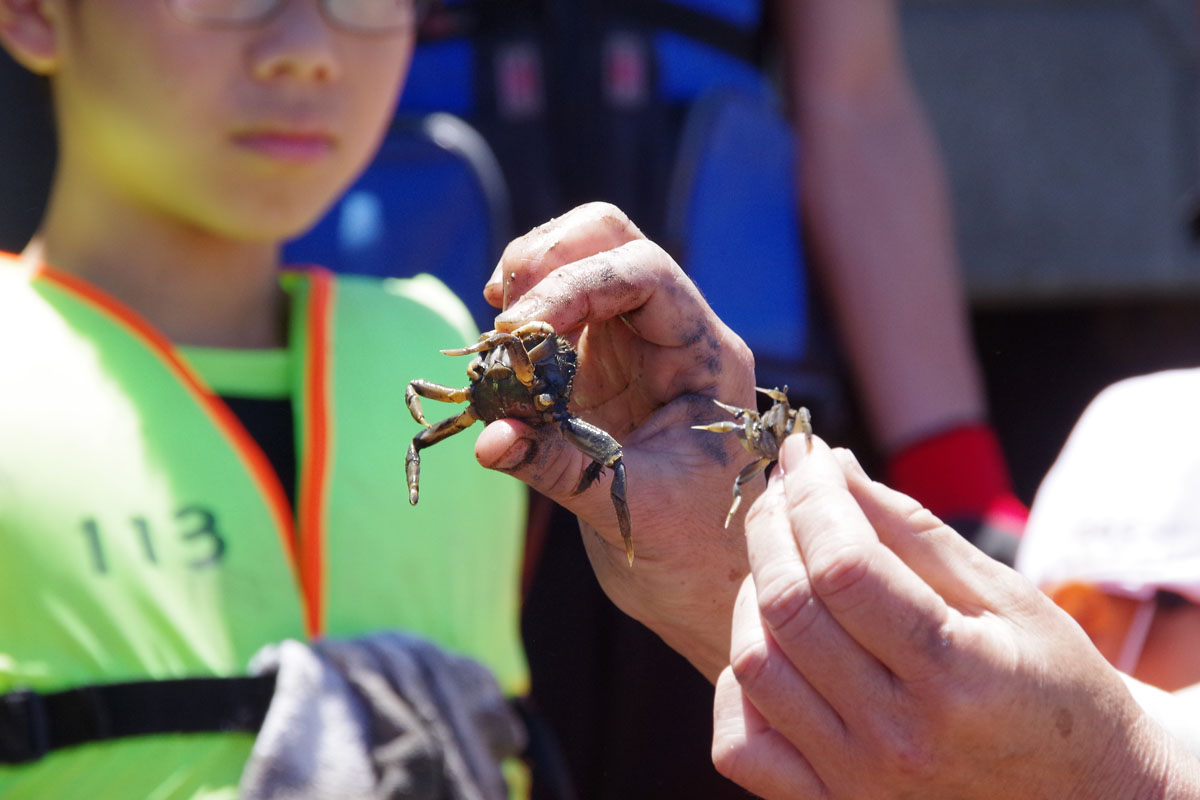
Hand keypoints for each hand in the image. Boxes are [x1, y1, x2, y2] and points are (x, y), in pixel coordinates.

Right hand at [473, 202, 756, 679]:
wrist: (706, 585)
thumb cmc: (695, 551)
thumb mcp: (629, 507)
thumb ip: (559, 468)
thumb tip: (485, 438)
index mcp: (705, 354)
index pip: (644, 271)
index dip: (575, 284)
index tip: (521, 332)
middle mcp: (673, 334)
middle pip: (612, 237)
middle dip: (549, 256)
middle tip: (502, 309)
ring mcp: (634, 346)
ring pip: (581, 260)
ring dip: (530, 281)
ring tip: (497, 337)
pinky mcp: (598, 369)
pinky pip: (555, 314)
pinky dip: (520, 321)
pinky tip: (500, 360)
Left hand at [711, 435, 1198, 798]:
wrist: (1084, 797)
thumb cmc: (1052, 687)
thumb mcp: (1006, 598)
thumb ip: (912, 531)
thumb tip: (833, 467)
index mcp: (954, 677)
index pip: (844, 568)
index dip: (814, 496)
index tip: (807, 453)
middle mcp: (896, 737)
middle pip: (788, 608)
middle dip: (772, 526)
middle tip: (784, 490)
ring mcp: (854, 781)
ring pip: (754, 665)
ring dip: (752, 593)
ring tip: (783, 558)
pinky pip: (742, 743)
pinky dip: (739, 684)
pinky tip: (773, 644)